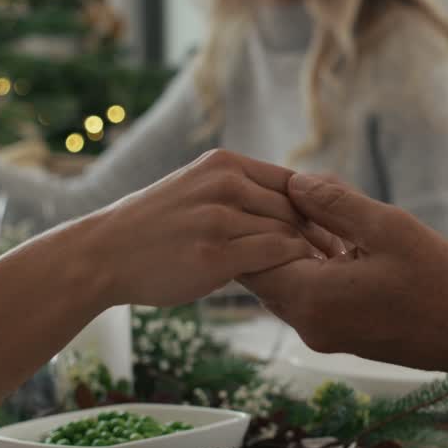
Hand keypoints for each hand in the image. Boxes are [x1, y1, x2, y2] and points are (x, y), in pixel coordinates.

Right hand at [82, 150, 322, 307]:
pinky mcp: (214, 255)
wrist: (103, 254)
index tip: (338, 232)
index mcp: (224, 163)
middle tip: (344, 259)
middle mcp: (224, 183)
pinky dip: (289, 269)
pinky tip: (295, 284)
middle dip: (323, 234)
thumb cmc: (155, 228)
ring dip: (310, 255)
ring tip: (327, 275)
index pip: (293, 181)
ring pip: (288, 232)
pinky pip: (272, 257)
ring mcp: (219, 218)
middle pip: (296, 207)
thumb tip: (292, 207)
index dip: (320, 208)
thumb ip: (239, 191)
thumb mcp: (196, 189)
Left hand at [239, 174, 447, 392]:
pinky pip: (307, 296)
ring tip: (317, 209)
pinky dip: (312, 266)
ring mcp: (321, 334)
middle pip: (262, 270)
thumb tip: (295, 183)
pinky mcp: (338, 336)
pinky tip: (336, 238)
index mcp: (311, 299)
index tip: (276, 185)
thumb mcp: (388, 227)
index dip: (258, 216)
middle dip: (273, 229)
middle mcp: (307, 324)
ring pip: (284, 282)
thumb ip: (334, 203)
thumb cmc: (440, 282)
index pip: (251, 254)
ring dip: (294, 246)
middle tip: (294, 192)